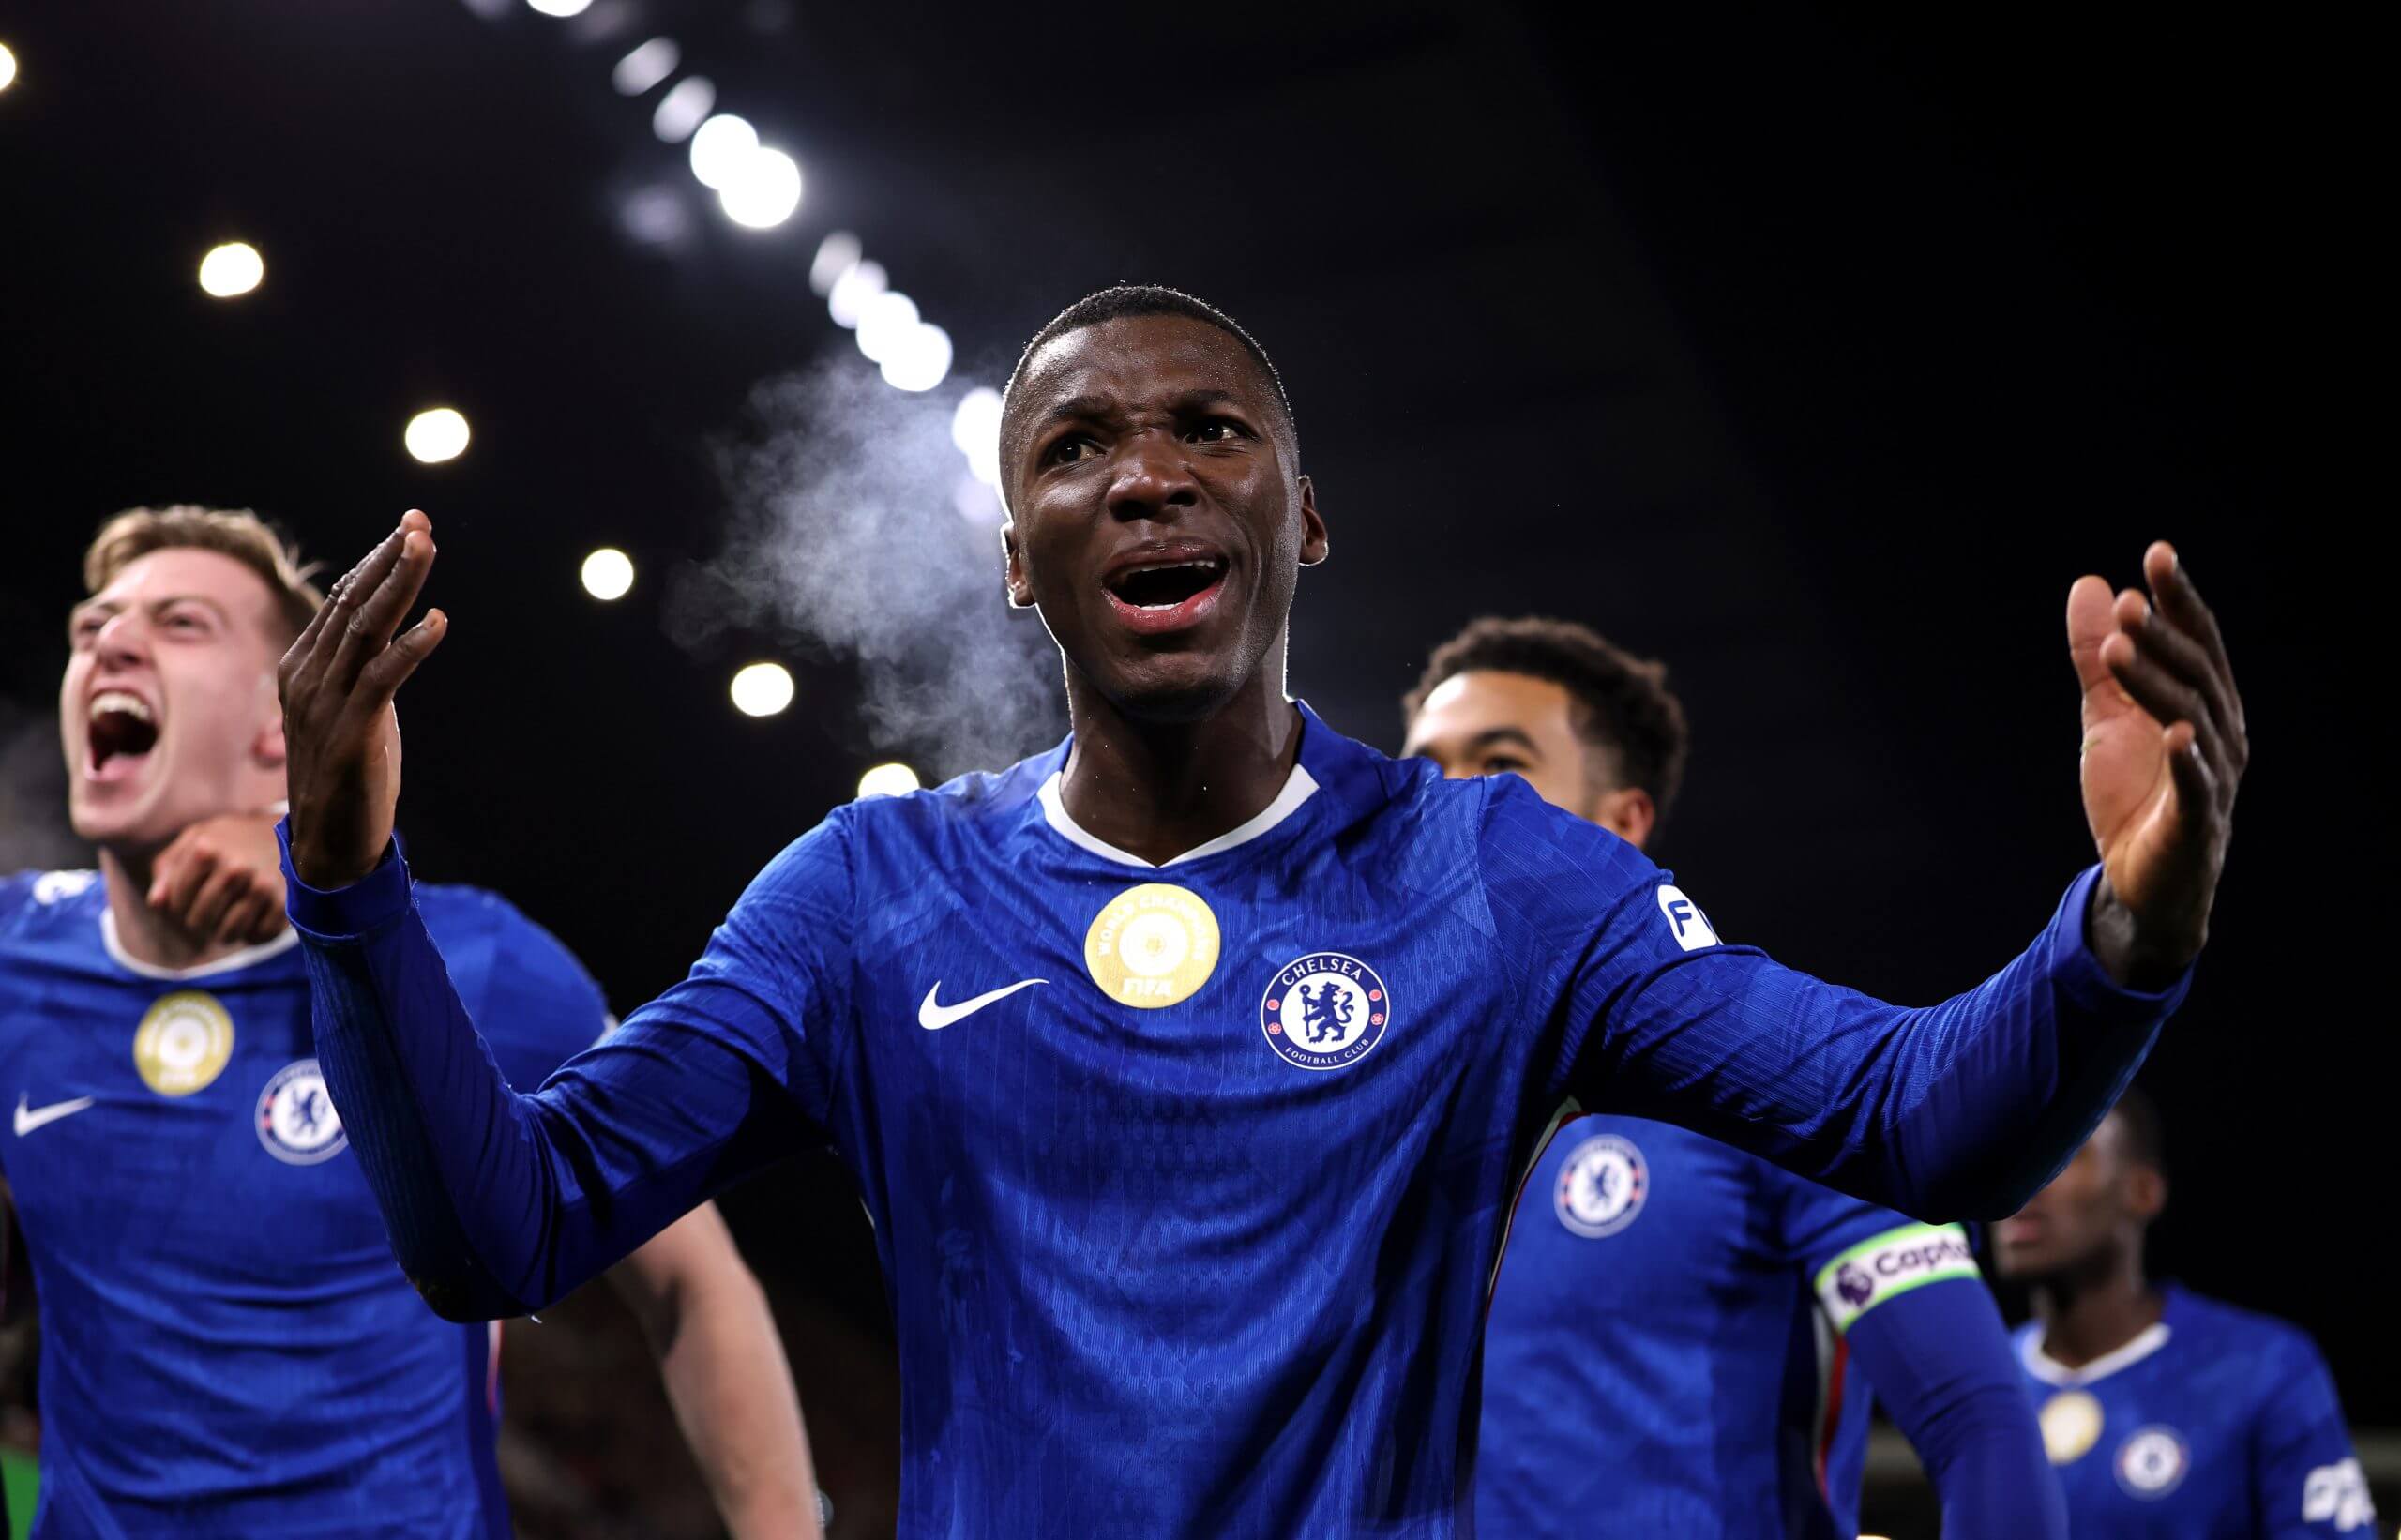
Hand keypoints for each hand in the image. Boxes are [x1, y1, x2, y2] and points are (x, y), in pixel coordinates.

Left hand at [147, 812, 287, 945]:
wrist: (293, 830)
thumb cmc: (233, 838)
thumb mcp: (195, 840)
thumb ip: (168, 868)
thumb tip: (157, 903)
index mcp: (206, 850)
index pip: (176, 902)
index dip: (179, 905)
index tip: (192, 897)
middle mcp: (234, 869)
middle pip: (199, 922)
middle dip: (200, 921)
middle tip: (211, 911)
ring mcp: (261, 887)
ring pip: (228, 934)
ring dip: (225, 932)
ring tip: (230, 918)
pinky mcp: (284, 903)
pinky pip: (259, 937)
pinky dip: (253, 935)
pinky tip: (253, 920)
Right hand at [278, 510, 446, 890]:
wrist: (330, 845)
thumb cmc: (347, 774)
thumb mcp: (352, 708)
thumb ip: (361, 668)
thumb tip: (386, 630)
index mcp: (304, 667)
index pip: (342, 601)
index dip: (376, 562)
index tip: (409, 528)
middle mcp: (308, 677)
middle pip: (353, 604)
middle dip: (388, 559)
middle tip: (419, 522)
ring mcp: (326, 703)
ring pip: (364, 630)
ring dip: (398, 586)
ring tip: (424, 548)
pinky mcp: (351, 732)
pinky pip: (382, 679)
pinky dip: (410, 647)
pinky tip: (438, 622)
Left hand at [2068, 542, 2246, 985]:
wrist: (2140, 882)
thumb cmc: (2133, 794)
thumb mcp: (2106, 715)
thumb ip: (2097, 658)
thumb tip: (2093, 585)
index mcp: (2203, 703)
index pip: (2195, 642)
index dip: (2179, 599)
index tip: (2157, 554)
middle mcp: (2220, 733)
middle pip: (2197, 673)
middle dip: (2165, 634)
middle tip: (2131, 598)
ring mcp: (2213, 778)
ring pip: (2192, 719)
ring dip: (2158, 681)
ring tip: (2120, 647)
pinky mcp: (2197, 822)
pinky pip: (2198, 786)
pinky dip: (2189, 759)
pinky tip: (2176, 733)